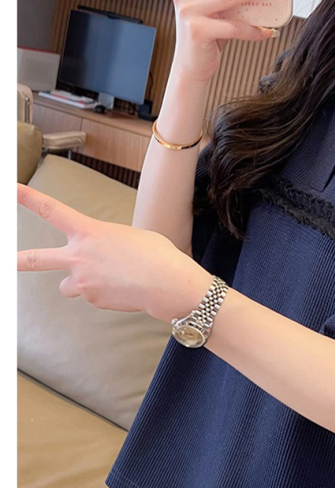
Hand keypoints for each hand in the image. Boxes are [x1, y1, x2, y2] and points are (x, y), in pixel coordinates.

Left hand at [16, 183, 211, 322]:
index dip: (28, 198)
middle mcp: (79, 256)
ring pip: (69, 285)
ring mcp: (83, 280)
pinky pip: (92, 295)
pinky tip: (123, 288)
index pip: (51, 210)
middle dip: (17, 259)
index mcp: (89, 231)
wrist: (165, 283)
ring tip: (109, 280)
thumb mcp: (129, 237)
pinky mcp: (92, 299)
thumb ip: (106, 244)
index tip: (12, 188)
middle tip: (6, 259)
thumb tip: (100, 260)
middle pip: (37, 259)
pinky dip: (104, 293)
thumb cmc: (155, 255)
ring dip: (81, 283)